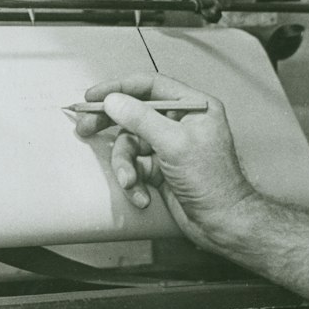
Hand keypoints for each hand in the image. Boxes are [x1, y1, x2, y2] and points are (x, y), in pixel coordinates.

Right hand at [74, 72, 256, 247]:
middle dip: (111, 125)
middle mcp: (180, 121)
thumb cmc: (213, 182)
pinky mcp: (160, 167)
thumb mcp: (174, 144)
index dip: (119, 88)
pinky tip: (142, 194)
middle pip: (134, 112)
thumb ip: (141, 119)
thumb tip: (114, 101)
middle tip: (86, 127)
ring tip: (130, 181)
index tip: (94, 95)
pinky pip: (135, 165)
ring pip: (130, 144)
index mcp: (193, 106)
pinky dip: (134, 181)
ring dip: (125, 165)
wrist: (222, 223)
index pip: (150, 86)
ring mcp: (169, 145)